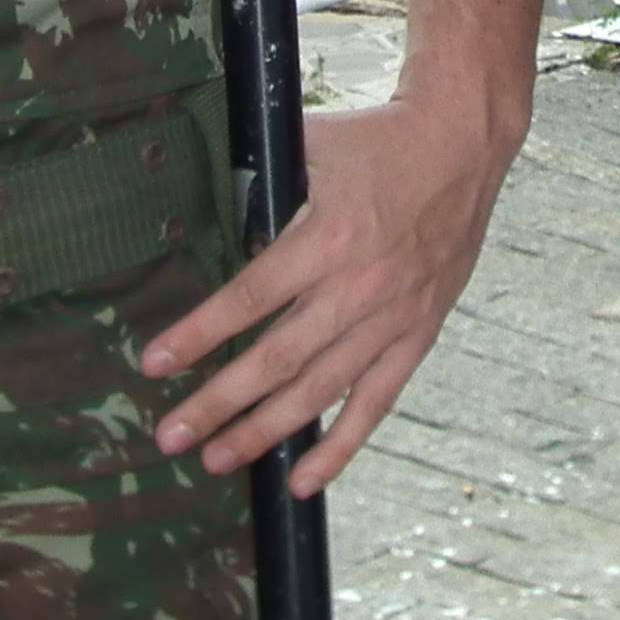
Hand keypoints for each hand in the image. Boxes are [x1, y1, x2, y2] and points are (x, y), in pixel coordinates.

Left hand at [139, 85, 525, 493]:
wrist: (463, 144)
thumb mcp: (313, 143)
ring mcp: (391, 318)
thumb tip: (206, 181)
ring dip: (266, 431)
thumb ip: (262, 172)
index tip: (155, 363)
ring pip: (320, 390)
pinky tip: (304, 479)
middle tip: (170, 435)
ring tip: (217, 458)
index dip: (200, 334)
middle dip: (218, 402)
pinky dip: (342, 445)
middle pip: (277, 359)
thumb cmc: (380, 140)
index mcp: (327, 238)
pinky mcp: (418, 334)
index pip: (250, 298)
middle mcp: (358, 287)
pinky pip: (376, 402)